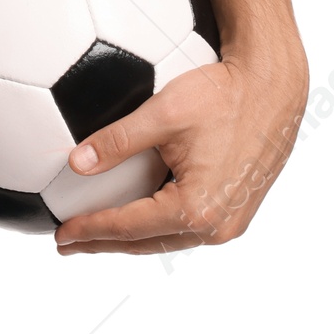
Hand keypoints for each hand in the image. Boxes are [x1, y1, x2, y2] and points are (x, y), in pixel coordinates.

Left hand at [54, 46, 307, 254]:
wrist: (273, 90)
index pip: (128, 227)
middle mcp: (217, 227)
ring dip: (131, 238)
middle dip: (104, 243)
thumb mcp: (163, 113)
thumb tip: (76, 162)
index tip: (60, 234)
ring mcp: (231, 223)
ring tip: (96, 234)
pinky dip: (157, 226)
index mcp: (196, 209)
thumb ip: (117, 140)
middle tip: (68, 243)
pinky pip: (188, 228)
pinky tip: (138, 216)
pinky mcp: (237, 211)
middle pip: (146, 242)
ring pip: (168, 239)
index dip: (91, 230)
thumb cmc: (223, 96)